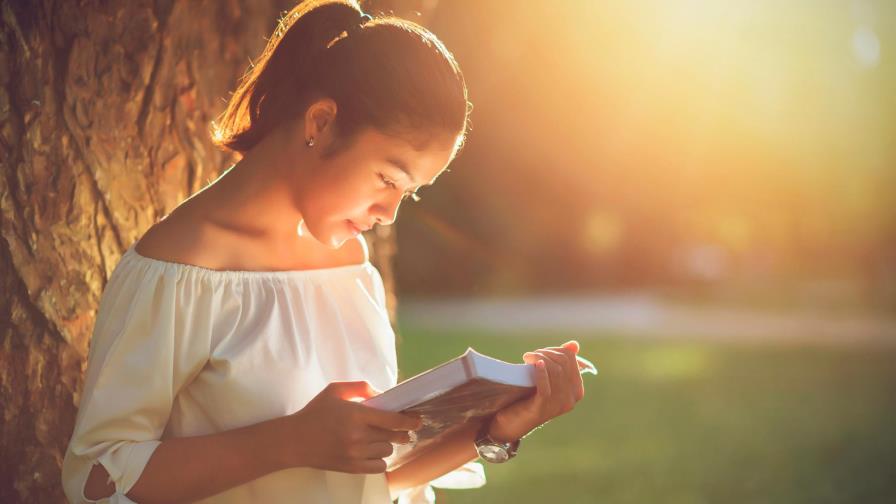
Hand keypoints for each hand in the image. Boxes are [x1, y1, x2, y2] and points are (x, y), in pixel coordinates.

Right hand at [279, 381, 422, 473]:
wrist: (294, 441)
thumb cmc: (314, 413)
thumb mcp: (334, 391)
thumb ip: (360, 387)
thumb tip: (381, 394)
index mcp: (356, 415)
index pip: (393, 420)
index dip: (409, 420)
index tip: (418, 419)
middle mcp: (358, 436)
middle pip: (394, 436)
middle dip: (401, 431)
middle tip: (401, 428)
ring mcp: (355, 454)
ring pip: (387, 450)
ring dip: (387, 444)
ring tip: (379, 438)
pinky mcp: (352, 468)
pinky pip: (379, 466)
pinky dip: (381, 459)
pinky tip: (374, 452)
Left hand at [487, 340, 584, 441]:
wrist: (511, 423)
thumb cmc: (529, 398)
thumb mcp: (548, 379)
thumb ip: (561, 363)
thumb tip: (574, 344)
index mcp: (576, 390)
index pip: (571, 359)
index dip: (554, 350)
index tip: (539, 353)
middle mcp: (571, 399)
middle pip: (563, 363)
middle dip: (545, 353)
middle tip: (530, 356)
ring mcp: (558, 405)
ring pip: (555, 371)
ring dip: (540, 358)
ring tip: (527, 358)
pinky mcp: (542, 408)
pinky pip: (546, 387)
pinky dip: (541, 373)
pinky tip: (535, 364)